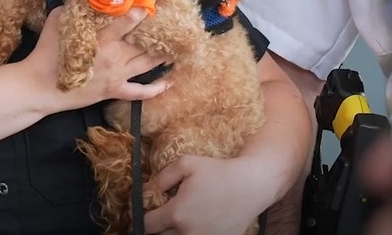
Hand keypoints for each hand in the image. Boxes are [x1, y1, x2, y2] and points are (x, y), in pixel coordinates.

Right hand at [24, 7, 167, 111]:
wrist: (39, 86)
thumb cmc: (47, 52)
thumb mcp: (57, 21)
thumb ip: (75, 8)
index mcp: (104, 38)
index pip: (130, 20)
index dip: (145, 6)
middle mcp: (116, 56)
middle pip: (145, 41)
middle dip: (160, 28)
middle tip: (172, 17)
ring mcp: (118, 76)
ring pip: (148, 64)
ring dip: (163, 54)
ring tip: (176, 44)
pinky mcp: (115, 91)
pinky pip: (140, 92)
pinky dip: (156, 88)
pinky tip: (169, 82)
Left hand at [144, 155, 266, 234]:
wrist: (250, 186)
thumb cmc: (218, 172)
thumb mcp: (186, 164)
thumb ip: (162, 177)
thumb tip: (148, 190)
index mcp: (177, 214)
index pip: (146, 225)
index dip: (141, 218)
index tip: (142, 213)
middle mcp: (188, 233)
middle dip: (158, 225)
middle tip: (163, 212)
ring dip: (173, 231)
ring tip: (180, 217)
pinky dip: (191, 233)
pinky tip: (195, 222)